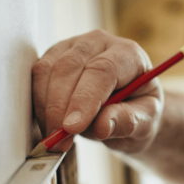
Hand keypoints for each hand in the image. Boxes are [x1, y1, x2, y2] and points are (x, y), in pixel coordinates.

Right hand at [31, 30, 164, 153]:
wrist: (129, 108)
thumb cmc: (140, 113)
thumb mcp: (145, 122)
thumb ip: (129, 122)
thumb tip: (102, 126)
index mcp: (128, 54)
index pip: (102, 70)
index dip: (84, 99)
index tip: (72, 127)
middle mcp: (99, 43)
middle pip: (70, 66)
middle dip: (60, 106)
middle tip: (59, 139)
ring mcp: (73, 47)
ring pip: (48, 70)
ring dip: (46, 106)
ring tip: (55, 137)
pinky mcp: (54, 56)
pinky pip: (37, 76)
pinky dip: (39, 103)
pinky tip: (48, 124)